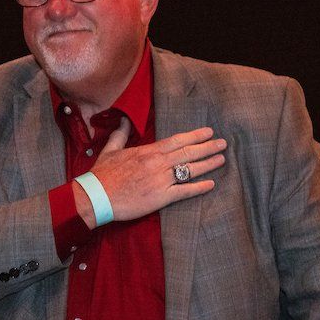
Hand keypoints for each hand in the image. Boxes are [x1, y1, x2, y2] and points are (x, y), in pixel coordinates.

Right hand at [77, 119, 225, 225]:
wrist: (96, 197)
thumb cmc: (102, 175)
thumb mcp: (110, 150)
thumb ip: (120, 135)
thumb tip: (124, 122)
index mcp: (148, 151)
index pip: (177, 140)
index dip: (195, 136)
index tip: (208, 132)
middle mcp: (157, 163)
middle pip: (188, 153)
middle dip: (208, 147)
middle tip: (223, 144)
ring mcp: (160, 180)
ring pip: (190, 170)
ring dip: (208, 164)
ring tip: (221, 160)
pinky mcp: (160, 198)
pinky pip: (184, 191)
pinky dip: (199, 188)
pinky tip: (211, 184)